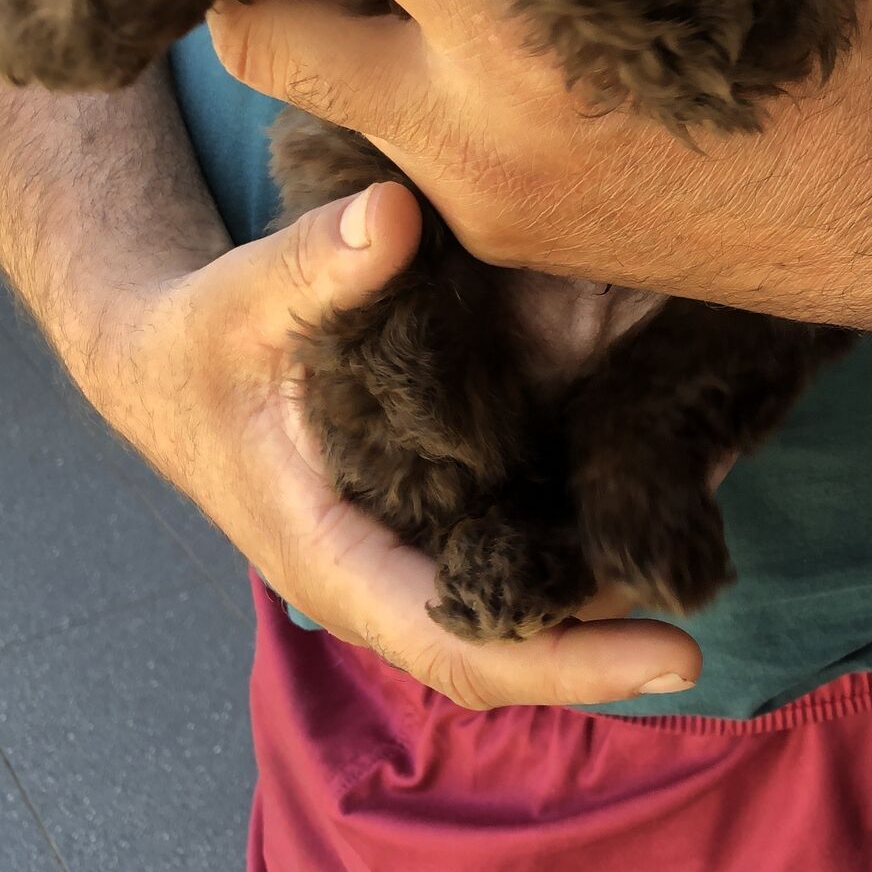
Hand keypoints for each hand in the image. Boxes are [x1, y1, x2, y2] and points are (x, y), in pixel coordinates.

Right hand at [93, 180, 703, 706]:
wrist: (165, 358)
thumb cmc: (199, 338)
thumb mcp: (241, 297)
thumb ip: (314, 263)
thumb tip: (394, 215)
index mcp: (331, 554)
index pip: (457, 639)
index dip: (567, 657)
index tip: (674, 655)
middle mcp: (377, 573)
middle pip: (503, 647)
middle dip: (603, 644)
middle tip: (706, 616)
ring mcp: (406, 548)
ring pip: (514, 604)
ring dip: (597, 597)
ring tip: (702, 552)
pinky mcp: (427, 511)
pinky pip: (509, 546)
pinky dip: (572, 540)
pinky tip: (646, 498)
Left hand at [207, 0, 871, 332]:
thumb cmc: (850, 38)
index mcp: (535, 26)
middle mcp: (474, 125)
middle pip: (262, 28)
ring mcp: (473, 195)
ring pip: (315, 94)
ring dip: (320, 17)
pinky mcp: (495, 235)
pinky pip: (394, 140)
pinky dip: (402, 77)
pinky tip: (457, 30)